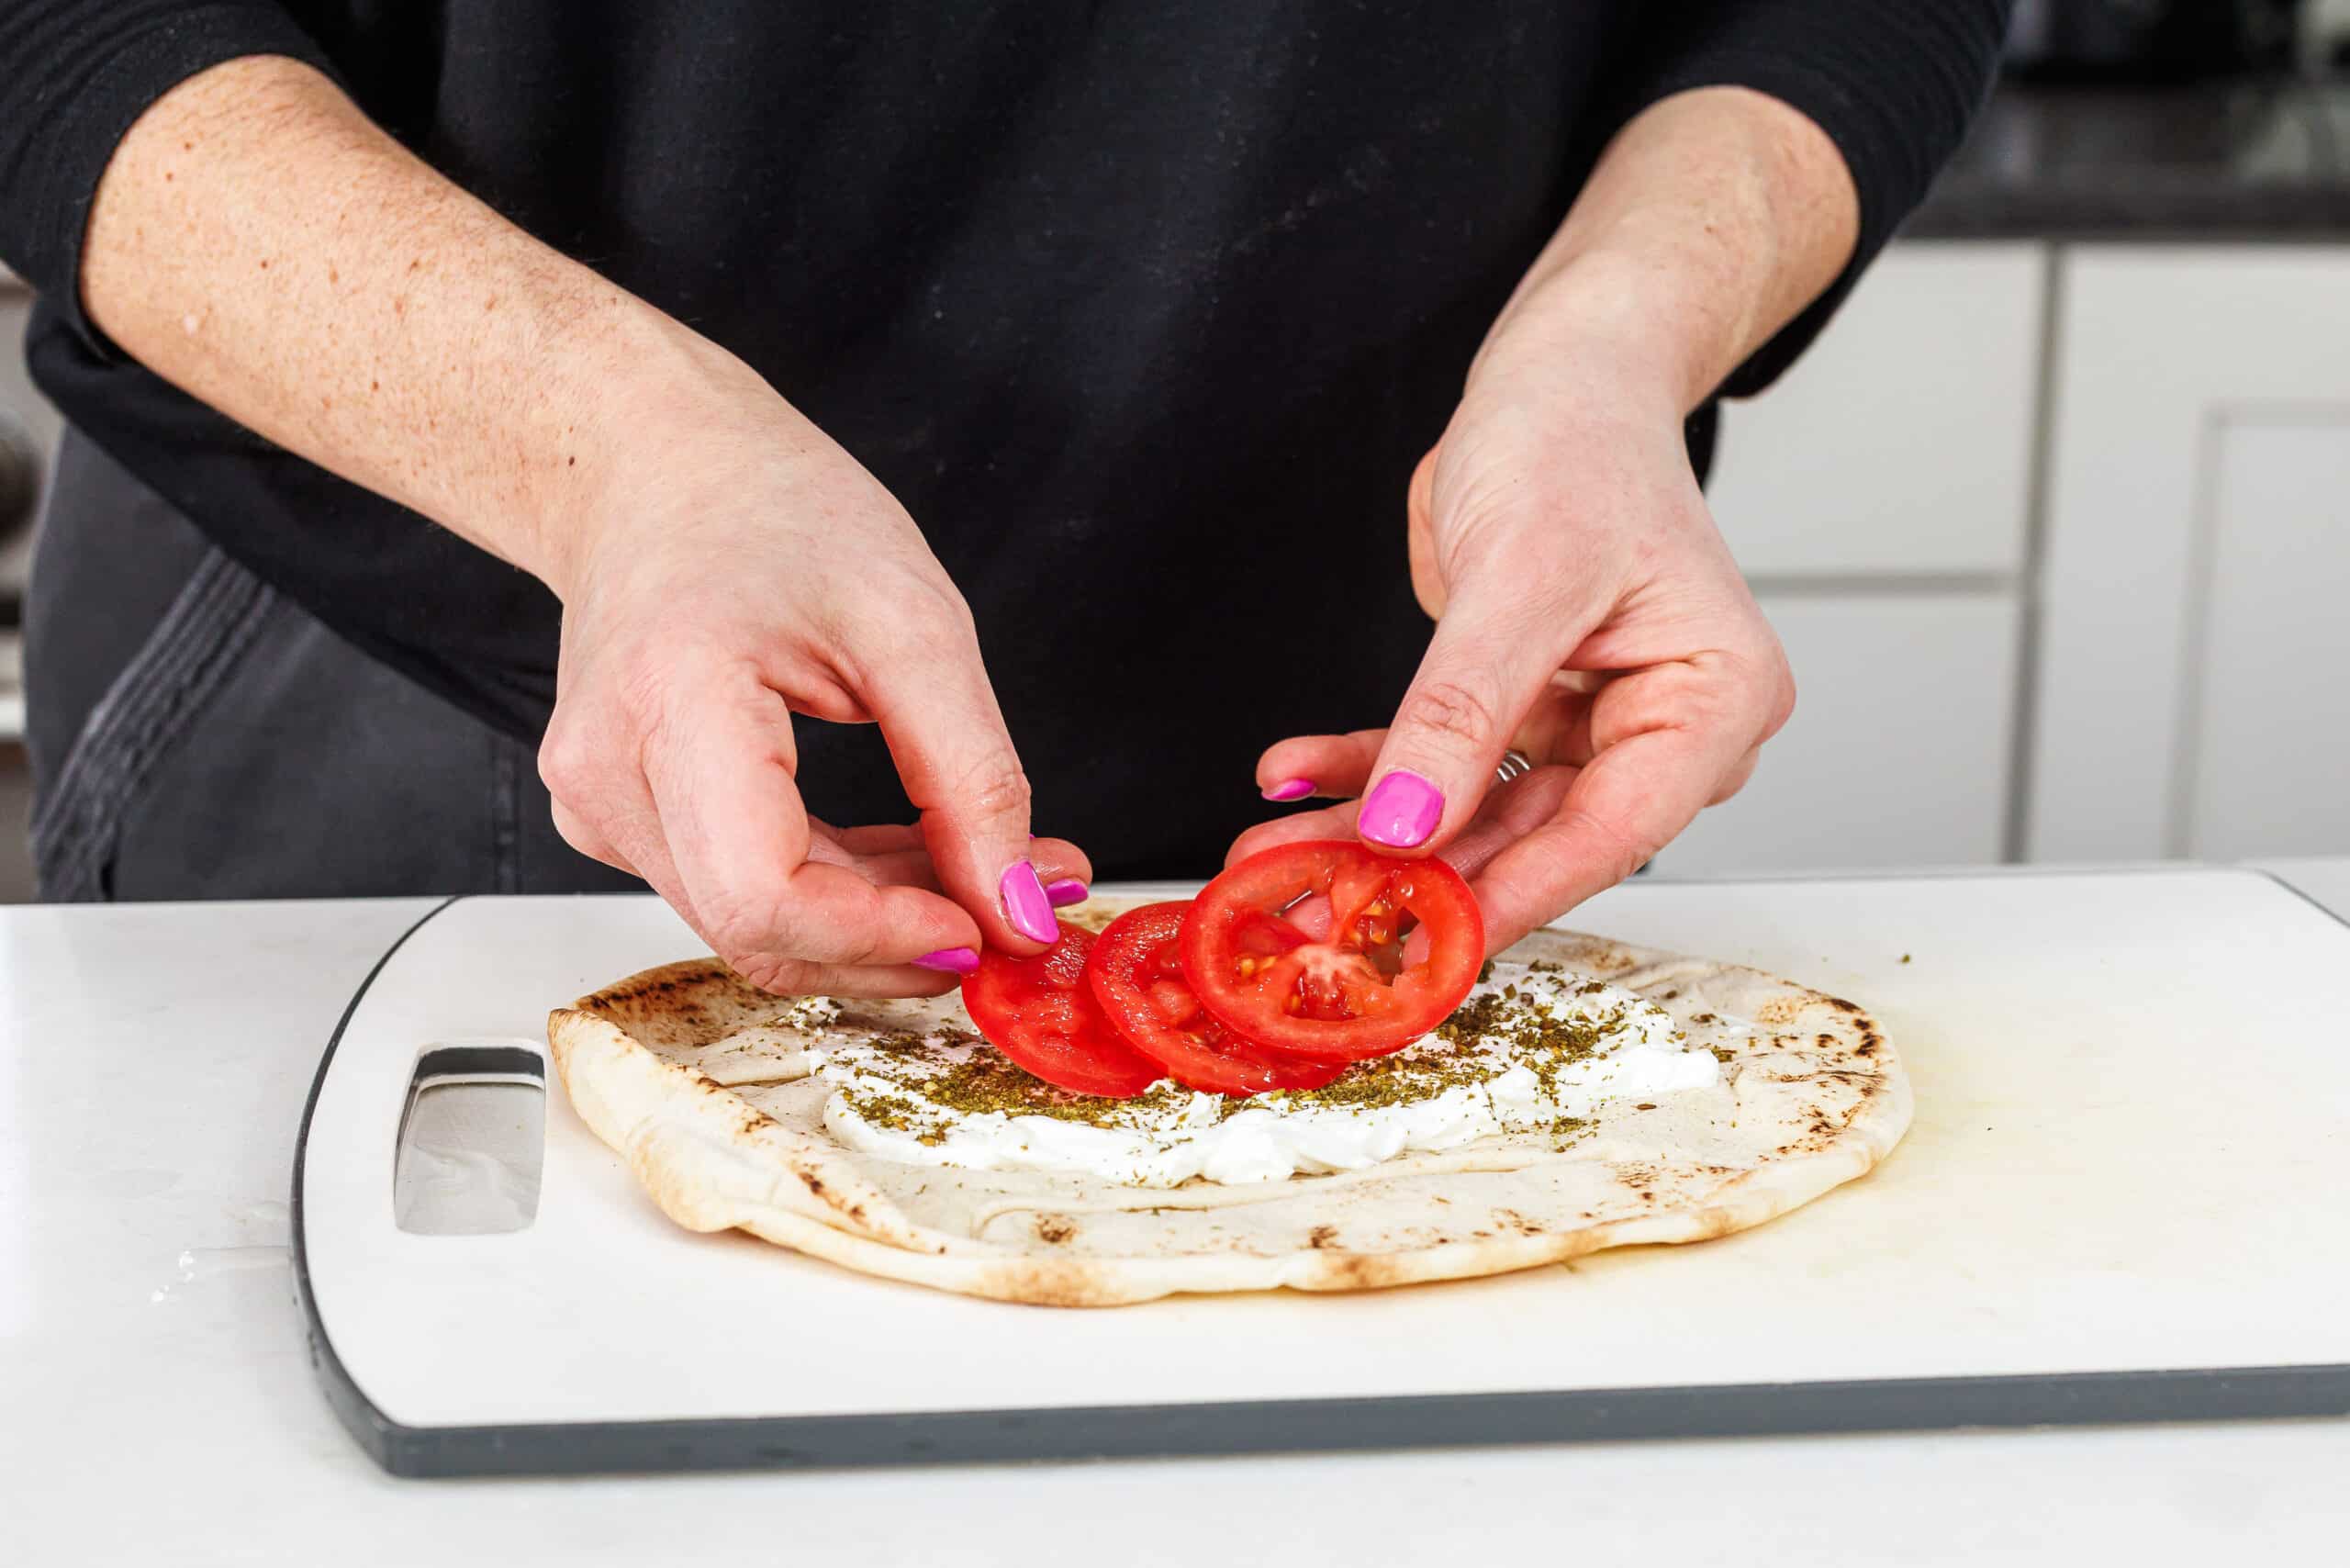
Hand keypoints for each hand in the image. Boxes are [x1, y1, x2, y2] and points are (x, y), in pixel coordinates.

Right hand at [538, 338, 1085, 994]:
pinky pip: (739, 891)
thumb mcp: (914, 624)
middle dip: (903, 937)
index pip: (765, 896)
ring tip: (976, 861)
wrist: (653, 467)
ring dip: (878, 917)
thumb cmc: (766, 507)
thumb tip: (1018, 912)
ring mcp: (600, 804)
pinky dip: (835, 889)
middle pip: (764, 929)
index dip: (882, 937)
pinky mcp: (617, 818)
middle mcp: (609, 771)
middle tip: (1019, 903)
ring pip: (757, 923)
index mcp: (670, 703)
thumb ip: (974, 780)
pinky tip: (905, 849)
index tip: (984, 925)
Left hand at [1231, 326, 1792, 952]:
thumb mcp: (1522, 574)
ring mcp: (1592, 724)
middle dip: (1418, 873)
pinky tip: (1293, 782)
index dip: (1512, 892)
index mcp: (1714, 699)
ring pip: (1475, 812)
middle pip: (1535, 836)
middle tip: (1315, 908)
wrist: (1558, 374)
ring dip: (1375, 836)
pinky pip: (1440, 764)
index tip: (1424, 942)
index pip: (1612, 829)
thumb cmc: (1580, 440)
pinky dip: (1368, 776)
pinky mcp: (1524, 709)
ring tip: (1274, 860)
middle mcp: (1664, 727)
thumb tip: (1411, 822)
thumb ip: (1464, 709)